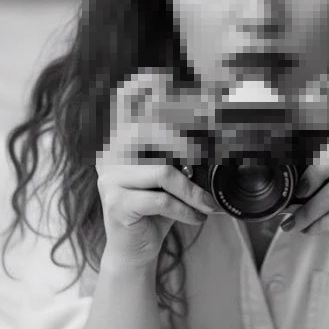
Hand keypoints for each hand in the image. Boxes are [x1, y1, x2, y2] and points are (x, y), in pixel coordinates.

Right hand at [96, 70, 219, 270]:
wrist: (135, 252)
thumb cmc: (157, 212)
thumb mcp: (172, 176)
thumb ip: (182, 152)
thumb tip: (218, 133)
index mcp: (123, 140)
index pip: (126, 99)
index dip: (145, 84)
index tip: (165, 76)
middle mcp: (111, 153)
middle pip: (150, 131)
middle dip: (186, 143)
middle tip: (207, 160)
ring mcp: (109, 178)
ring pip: (163, 171)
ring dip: (193, 192)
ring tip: (207, 206)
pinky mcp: (115, 203)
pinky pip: (161, 200)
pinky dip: (186, 210)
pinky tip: (196, 219)